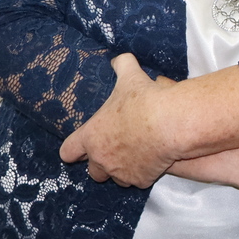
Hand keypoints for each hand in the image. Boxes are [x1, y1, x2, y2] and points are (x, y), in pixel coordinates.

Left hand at [59, 53, 177, 187]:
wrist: (169, 123)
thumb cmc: (144, 100)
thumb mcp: (130, 77)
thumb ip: (121, 66)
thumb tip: (119, 58)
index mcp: (91, 136)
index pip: (68, 151)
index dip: (74, 149)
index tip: (82, 146)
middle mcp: (101, 159)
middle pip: (93, 171)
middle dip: (103, 162)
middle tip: (117, 148)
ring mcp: (121, 172)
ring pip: (116, 178)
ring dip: (123, 169)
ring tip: (138, 154)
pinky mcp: (140, 180)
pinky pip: (139, 180)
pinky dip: (145, 173)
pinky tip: (154, 160)